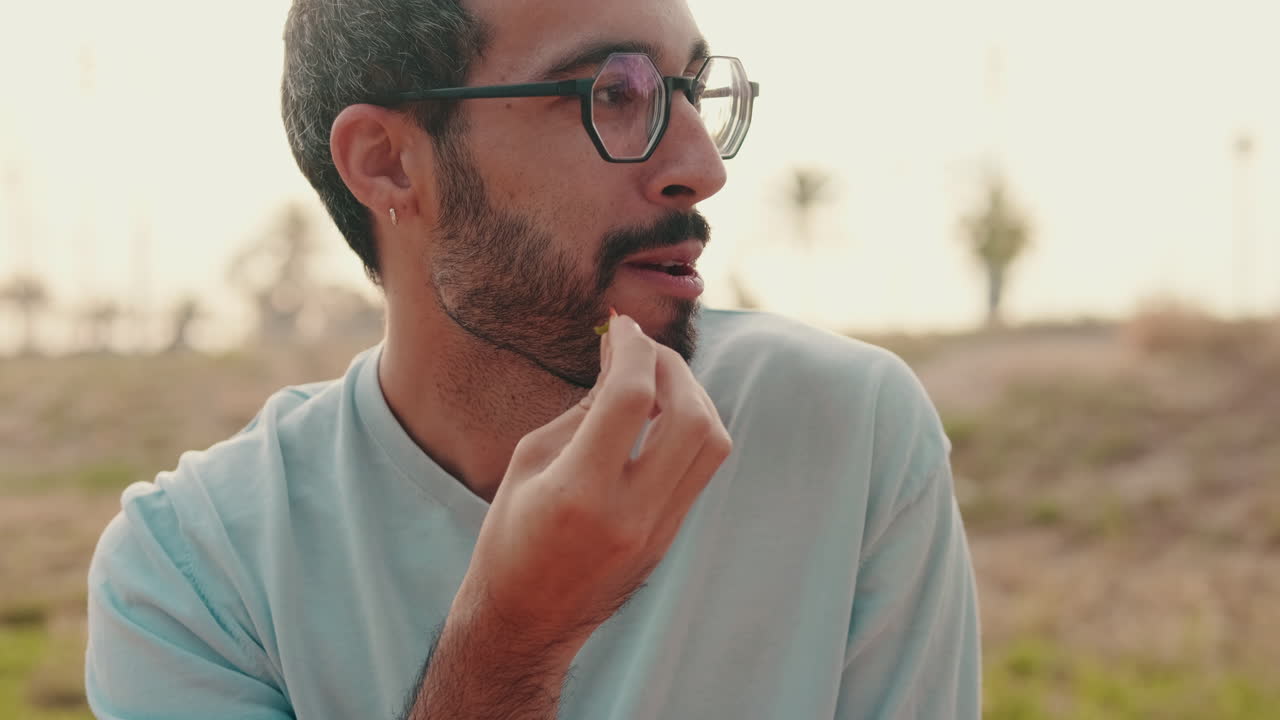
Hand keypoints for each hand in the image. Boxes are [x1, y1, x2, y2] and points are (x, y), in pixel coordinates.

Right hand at [455, 313, 732, 654]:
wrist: (525, 621)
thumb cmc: (510, 535)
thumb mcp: (530, 461)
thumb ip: (585, 410)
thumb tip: (625, 362)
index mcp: (579, 491)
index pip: (630, 399)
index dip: (633, 349)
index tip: (620, 327)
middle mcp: (630, 513)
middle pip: (690, 417)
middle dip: (671, 367)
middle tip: (642, 349)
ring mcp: (658, 530)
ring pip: (712, 443)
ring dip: (692, 397)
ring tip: (655, 380)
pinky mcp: (670, 537)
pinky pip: (700, 468)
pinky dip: (689, 428)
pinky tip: (659, 414)